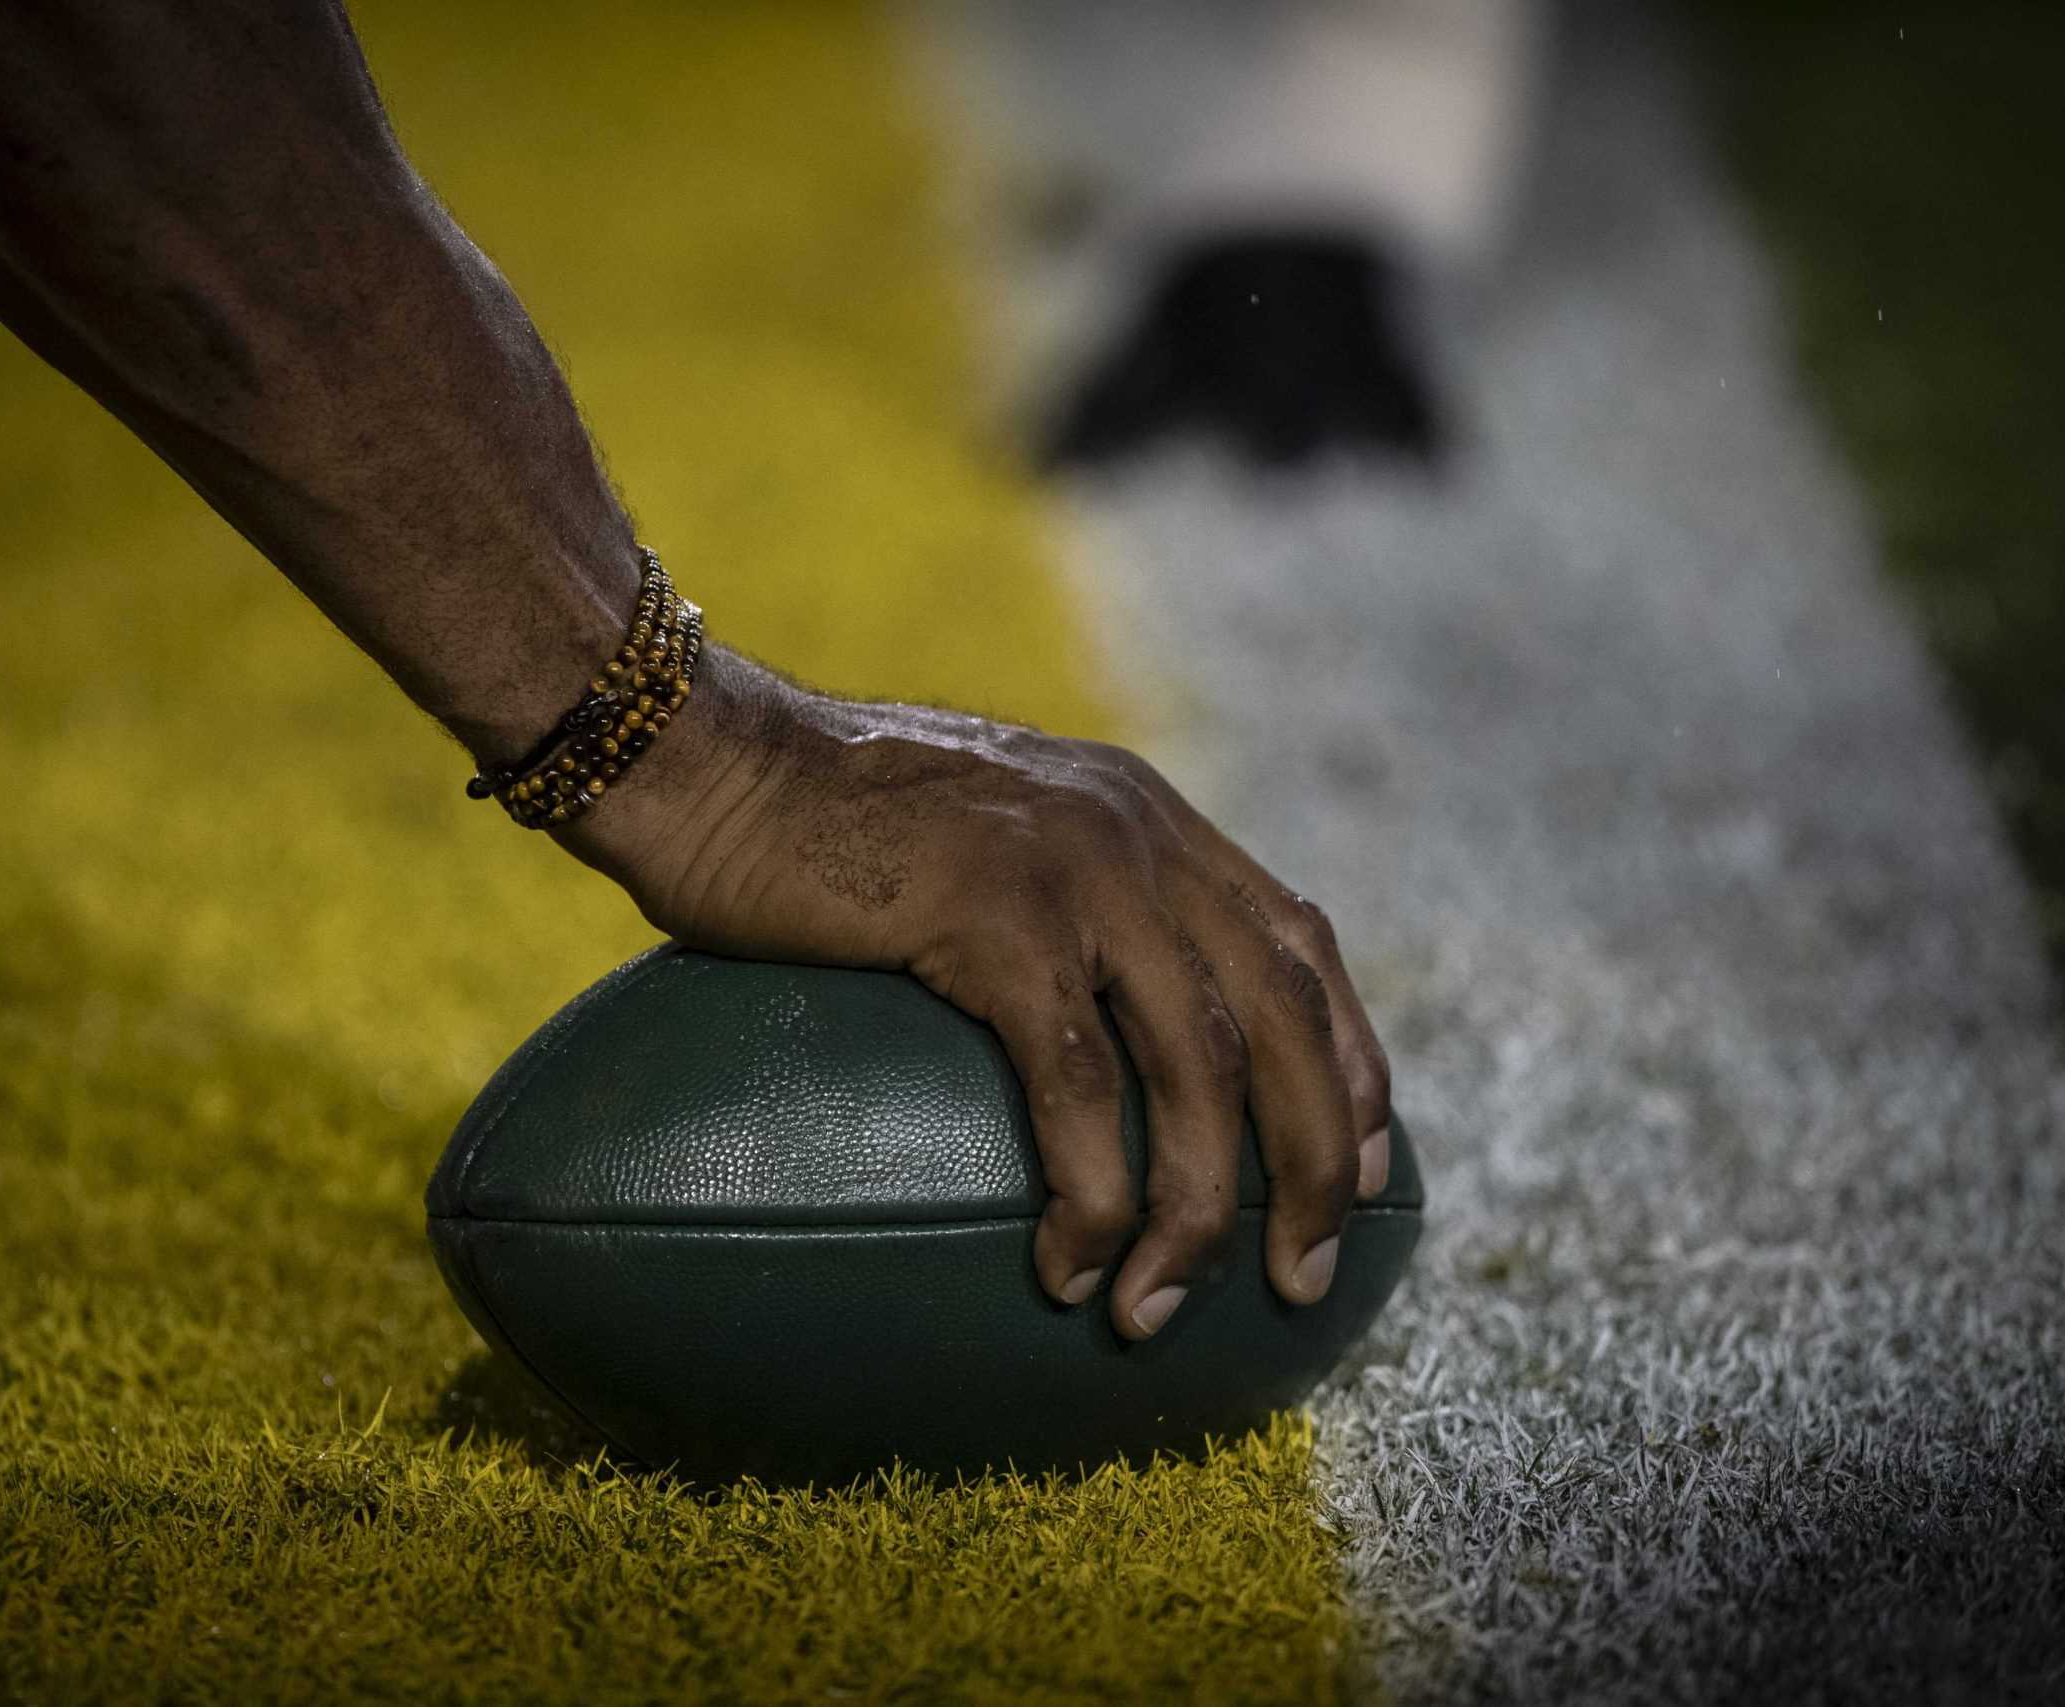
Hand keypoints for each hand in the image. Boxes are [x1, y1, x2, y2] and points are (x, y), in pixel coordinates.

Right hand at [561, 649, 1393, 1340]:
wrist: (702, 756)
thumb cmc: (804, 824)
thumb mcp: (971, 841)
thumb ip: (1044, 903)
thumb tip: (1071, 1026)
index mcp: (1139, 815)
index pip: (1297, 941)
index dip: (1348, 1062)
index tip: (1363, 1171)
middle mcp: (1133, 833)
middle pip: (1283, 1015)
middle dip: (1314, 1160)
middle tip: (1300, 1273)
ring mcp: (1071, 867)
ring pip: (1197, 1064)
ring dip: (1200, 1207)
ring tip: (1161, 1307)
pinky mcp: (994, 915)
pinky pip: (1076, 1083)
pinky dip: (1090, 1190)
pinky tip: (1066, 1264)